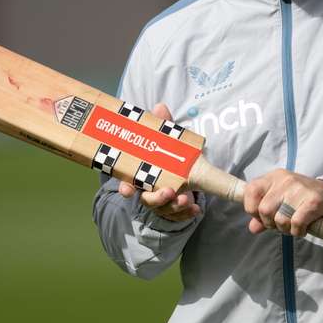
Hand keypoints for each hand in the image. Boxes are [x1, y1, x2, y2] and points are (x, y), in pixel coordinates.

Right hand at [117, 102, 200, 221]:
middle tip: (169, 192)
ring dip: (175, 206)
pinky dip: (187, 214)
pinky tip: (196, 208)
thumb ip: (161, 127)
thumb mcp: (164, 140)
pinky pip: (178, 216)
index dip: (125, 188)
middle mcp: (147, 191)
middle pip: (147, 200)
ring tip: (187, 198)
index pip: (127, 184)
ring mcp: (160, 203)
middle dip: (157, 198)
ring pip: (164, 210)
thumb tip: (160, 106)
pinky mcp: (173, 211)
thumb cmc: (164, 156)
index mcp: (140, 176)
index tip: (127, 190)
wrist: (178, 175)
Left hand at [243, 169, 322, 236]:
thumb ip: (263, 214)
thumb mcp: (279, 200)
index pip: (251, 191)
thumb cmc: (300, 199)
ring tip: (294, 224)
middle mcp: (285, 180)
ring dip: (286, 229)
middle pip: (264, 210)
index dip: (253, 209)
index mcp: (273, 177)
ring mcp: (299, 189)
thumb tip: (253, 228)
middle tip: (282, 224)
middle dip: (271, 223)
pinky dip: (298, 231)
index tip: (264, 217)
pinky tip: (303, 228)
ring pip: (280, 219)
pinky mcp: (313, 201)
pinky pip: (296, 224)